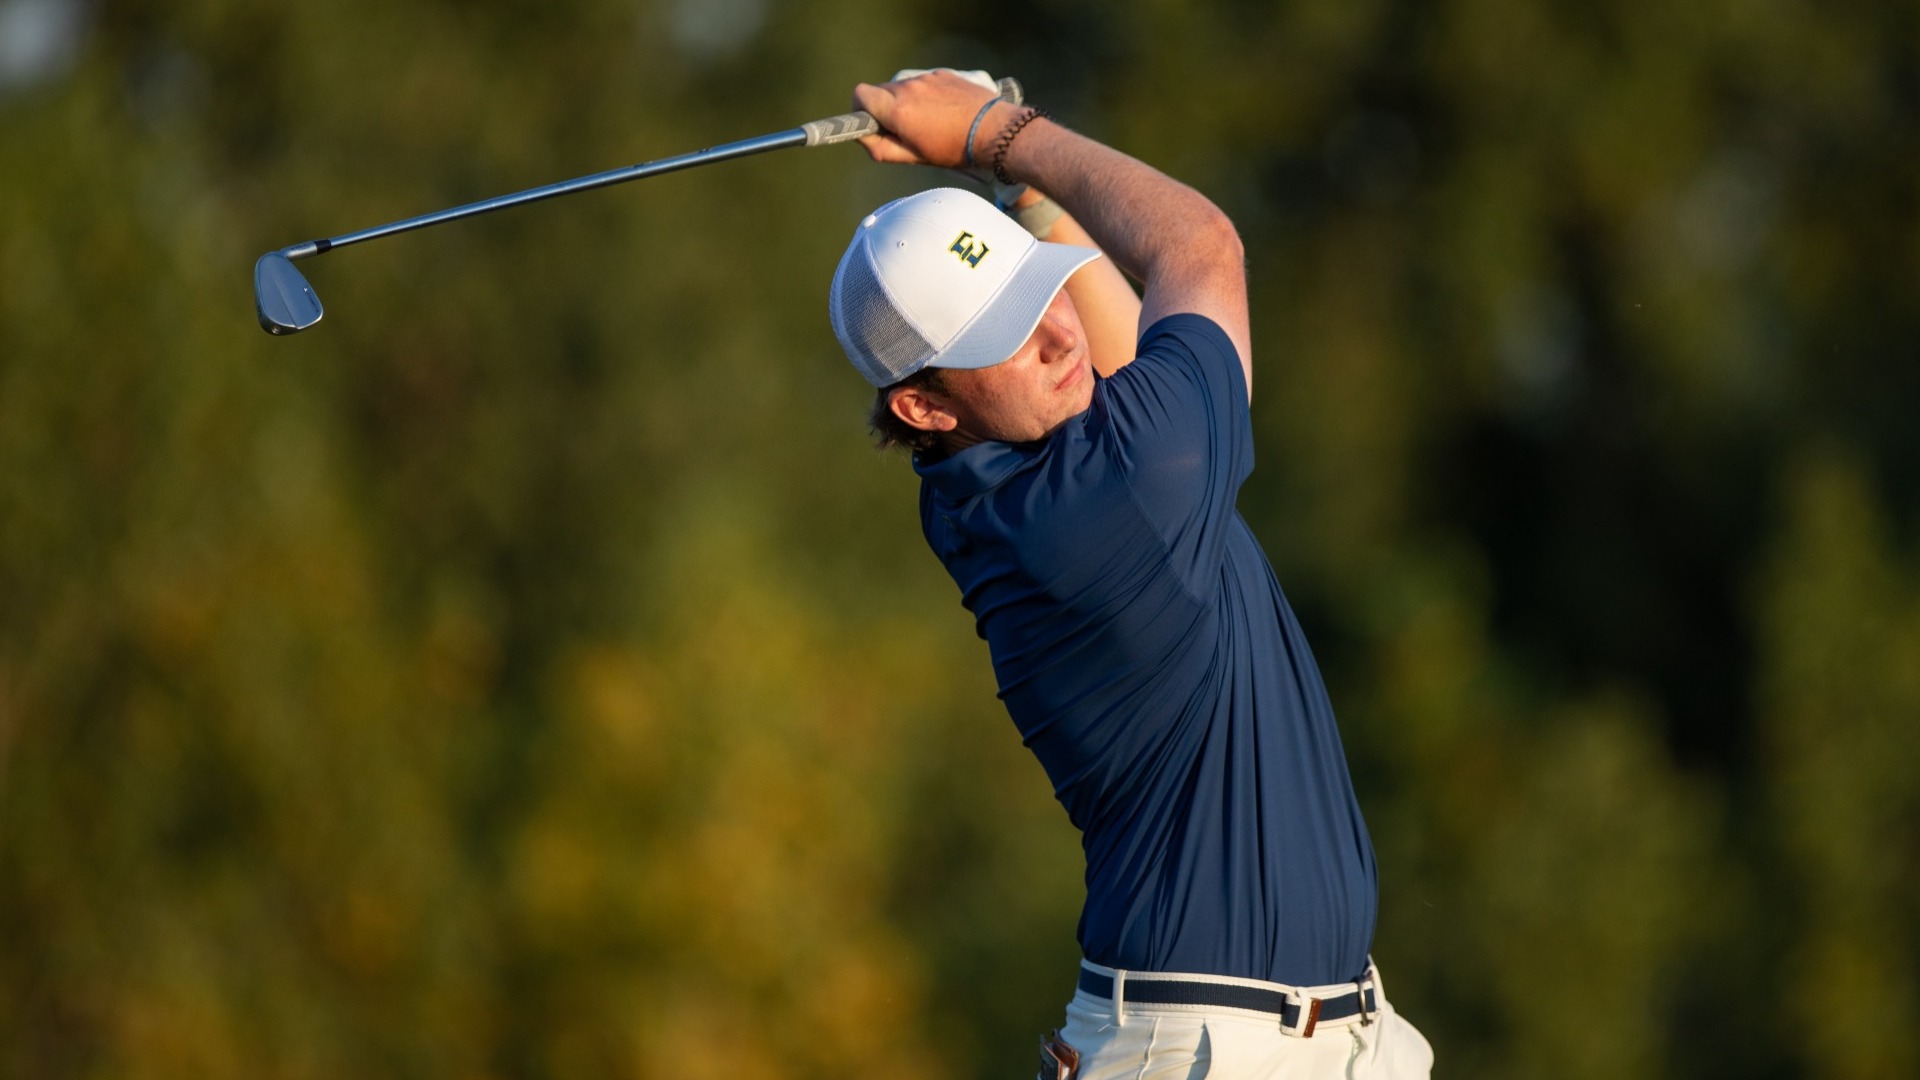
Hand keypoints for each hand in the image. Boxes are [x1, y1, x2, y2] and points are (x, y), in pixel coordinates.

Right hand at [853, 69, 1015, 169]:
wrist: (994, 130)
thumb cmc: (954, 148)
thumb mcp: (914, 156)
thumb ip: (881, 147)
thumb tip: (864, 136)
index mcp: (897, 109)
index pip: (860, 94)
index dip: (859, 109)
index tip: (870, 122)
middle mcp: (908, 87)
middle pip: (880, 91)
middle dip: (885, 108)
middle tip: (904, 129)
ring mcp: (927, 78)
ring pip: (903, 87)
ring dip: (907, 101)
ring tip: (929, 122)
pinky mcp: (942, 73)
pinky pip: (923, 82)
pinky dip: (926, 95)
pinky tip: (944, 111)